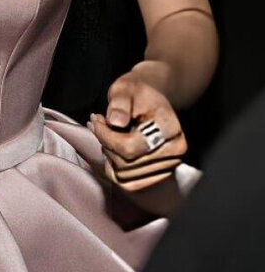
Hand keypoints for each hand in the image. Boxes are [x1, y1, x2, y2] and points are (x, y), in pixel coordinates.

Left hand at [87, 72, 186, 191]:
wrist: (151, 100)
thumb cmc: (138, 94)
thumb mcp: (125, 89)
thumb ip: (120, 104)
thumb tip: (116, 121)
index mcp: (170, 129)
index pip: (130, 147)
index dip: (106, 136)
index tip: (96, 120)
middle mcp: (174, 152)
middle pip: (127, 164)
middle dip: (106, 144)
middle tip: (98, 124)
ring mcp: (168, 167)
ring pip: (124, 174)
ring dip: (108, 155)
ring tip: (106, 134)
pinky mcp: (157, 175)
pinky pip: (126, 181)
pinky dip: (113, 166)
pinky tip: (111, 147)